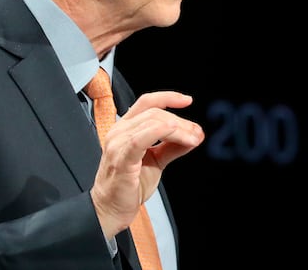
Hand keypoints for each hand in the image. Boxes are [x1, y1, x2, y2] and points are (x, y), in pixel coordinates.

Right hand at [90, 91, 203, 237]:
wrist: (110, 210)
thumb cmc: (128, 186)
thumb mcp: (155, 161)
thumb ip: (171, 147)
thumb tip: (193, 135)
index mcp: (125, 128)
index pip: (146, 102)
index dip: (168, 97)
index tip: (187, 100)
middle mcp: (119, 131)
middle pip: (155, 113)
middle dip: (181, 121)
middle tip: (197, 133)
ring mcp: (118, 143)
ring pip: (153, 122)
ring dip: (179, 128)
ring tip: (193, 138)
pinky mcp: (122, 157)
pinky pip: (143, 137)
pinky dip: (166, 133)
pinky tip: (180, 138)